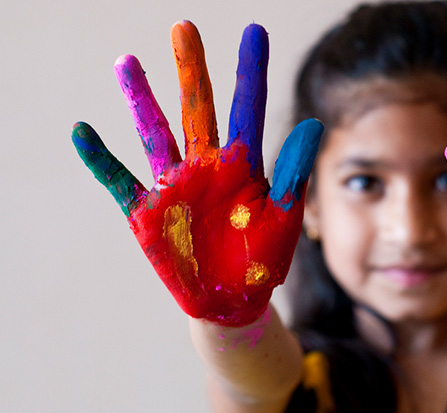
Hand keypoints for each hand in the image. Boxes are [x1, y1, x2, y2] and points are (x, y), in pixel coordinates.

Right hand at [72, 21, 322, 326]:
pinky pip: (121, 180)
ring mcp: (175, 186)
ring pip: (155, 133)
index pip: (249, 109)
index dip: (251, 71)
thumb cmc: (264, 259)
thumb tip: (313, 123)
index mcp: (245, 166)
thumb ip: (294, 173)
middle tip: (183, 27)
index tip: (253, 31)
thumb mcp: (285, 217)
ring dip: (140, 100)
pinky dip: (101, 159)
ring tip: (127, 62)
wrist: (235, 301)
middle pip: (198, 109)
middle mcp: (207, 166)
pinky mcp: (148, 213)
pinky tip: (84, 131)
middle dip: (191, 69)